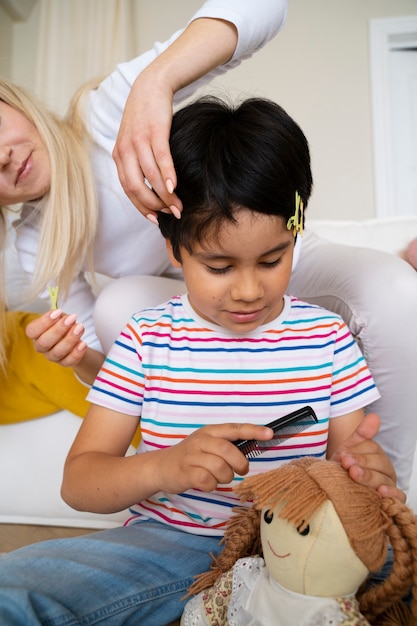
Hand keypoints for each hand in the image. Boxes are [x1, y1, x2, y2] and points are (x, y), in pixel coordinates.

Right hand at [26, 309, 86, 366]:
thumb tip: (60, 315)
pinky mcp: (64, 363)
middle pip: (44, 342)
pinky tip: (83, 343)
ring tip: (80, 328)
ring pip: (57, 352)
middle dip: (58, 330)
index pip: (32, 330)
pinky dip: (76, 353)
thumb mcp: (60, 317)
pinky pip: (69, 361)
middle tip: (71, 319)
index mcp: (36, 334)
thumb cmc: (63, 326)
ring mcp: (52, 356)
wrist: (75, 340)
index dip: (44, 321)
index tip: (58, 312)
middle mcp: (41, 347)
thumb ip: (58, 316)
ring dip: (70, 339)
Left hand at [112, 68, 181, 220]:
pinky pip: (161, 159)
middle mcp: (125, 151)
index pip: (128, 190)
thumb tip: (151, 189)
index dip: (142, 208)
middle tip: (170, 214)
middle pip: (136, 188)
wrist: (151, 86)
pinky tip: (174, 188)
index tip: (156, 219)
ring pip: (150, 177)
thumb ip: (137, 164)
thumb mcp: (135, 142)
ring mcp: (138, 141)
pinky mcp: (154, 132)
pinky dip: (167, 176)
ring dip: (165, 196)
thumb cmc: (146, 118)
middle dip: (154, 206)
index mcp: (119, 156)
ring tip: (178, 206)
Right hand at [153, 423, 273, 494]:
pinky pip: (207, 480)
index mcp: (209, 431)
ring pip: (219, 467)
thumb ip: (226, 444)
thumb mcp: (207, 444)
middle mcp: (201, 441)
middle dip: (240, 463)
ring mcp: (191, 456)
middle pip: (227, 450)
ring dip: (225, 477)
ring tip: (220, 478)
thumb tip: (254, 446)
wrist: (161, 467)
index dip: (253, 430)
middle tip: (241, 470)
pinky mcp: (185, 473)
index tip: (270, 433)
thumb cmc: (191, 456)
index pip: (234, 428)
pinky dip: (212, 485)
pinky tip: (207, 484)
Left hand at [330, 413, 404, 502]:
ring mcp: (388, 484)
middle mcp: (385, 469)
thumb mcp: (349, 449)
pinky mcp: (391, 500)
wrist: (335, 487)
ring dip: (369, 477)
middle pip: (379, 463)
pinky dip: (392, 495)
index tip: (343, 454)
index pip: (373, 449)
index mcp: (377, 455)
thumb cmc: (344, 468)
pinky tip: (381, 492)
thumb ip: (361, 434)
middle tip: (346, 463)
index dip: (358, 450)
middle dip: (362, 462)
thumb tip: (375, 417)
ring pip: (384, 479)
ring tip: (354, 474)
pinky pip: (398, 497)